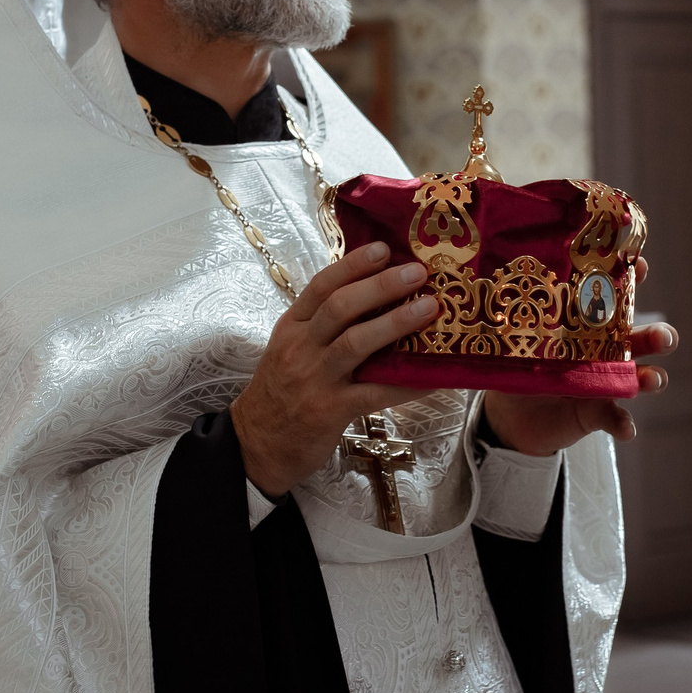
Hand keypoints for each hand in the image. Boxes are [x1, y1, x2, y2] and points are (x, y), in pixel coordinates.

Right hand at [231, 242, 432, 495]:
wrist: (257, 444)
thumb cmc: (281, 393)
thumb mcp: (291, 350)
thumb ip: (322, 326)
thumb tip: (373, 297)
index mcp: (292, 327)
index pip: (321, 286)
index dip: (353, 265)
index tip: (383, 248)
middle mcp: (300, 347)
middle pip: (341, 307)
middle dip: (381, 286)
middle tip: (418, 272)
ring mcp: (314, 379)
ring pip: (356, 343)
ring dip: (396, 322)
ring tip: (429, 308)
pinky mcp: (330, 410)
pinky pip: (375, 393)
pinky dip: (407, 384)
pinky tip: (434, 377)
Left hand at [482, 258, 676, 455]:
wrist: (513, 416)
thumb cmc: (519, 367)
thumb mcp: (515, 343)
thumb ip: (516, 327)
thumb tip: (500, 300)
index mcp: (588, 324)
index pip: (615, 296)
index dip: (631, 279)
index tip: (639, 266)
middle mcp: (607, 350)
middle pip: (641, 338)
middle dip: (657, 335)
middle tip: (663, 338)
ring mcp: (608, 382)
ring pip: (641, 377)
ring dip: (652, 377)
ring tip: (651, 379)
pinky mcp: (599, 412)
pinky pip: (617, 417)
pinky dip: (623, 423)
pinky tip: (626, 428)